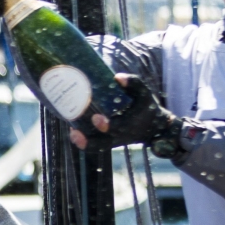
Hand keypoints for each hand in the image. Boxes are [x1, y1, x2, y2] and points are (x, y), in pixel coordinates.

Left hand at [67, 74, 182, 149]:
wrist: (152, 126)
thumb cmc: (145, 106)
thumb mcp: (144, 94)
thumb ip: (134, 84)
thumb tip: (116, 77)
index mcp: (130, 124)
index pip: (118, 128)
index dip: (106, 125)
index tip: (95, 118)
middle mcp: (120, 136)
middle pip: (102, 144)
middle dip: (88, 140)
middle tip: (75, 131)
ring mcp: (113, 141)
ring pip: (96, 147)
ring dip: (82, 143)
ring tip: (72, 133)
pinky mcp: (108, 142)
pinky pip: (94, 146)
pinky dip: (83, 142)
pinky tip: (74, 131)